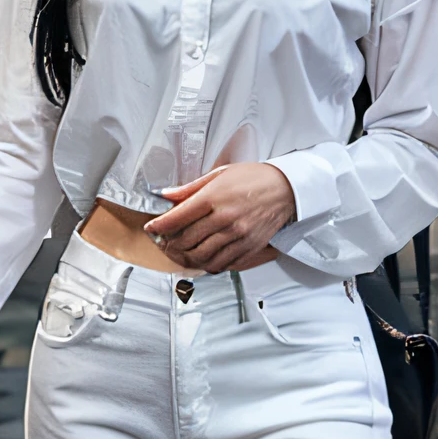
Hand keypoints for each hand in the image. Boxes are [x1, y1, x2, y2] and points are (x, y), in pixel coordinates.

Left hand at [143, 162, 295, 274]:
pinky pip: (221, 264)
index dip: (159, 226)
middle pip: (186, 240)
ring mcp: (238, 236)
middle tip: (162, 242)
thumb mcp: (219, 174)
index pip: (177, 218)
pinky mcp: (248, 248)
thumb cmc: (254, 178)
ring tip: (177, 252)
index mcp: (214, 198)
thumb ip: (191, 188)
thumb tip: (167, 195)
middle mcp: (225, 219)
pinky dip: (206, 264)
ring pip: (201, 256)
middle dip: (168, 243)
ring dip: (184, 257)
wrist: (286, 189)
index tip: (151, 228)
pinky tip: (200, 258)